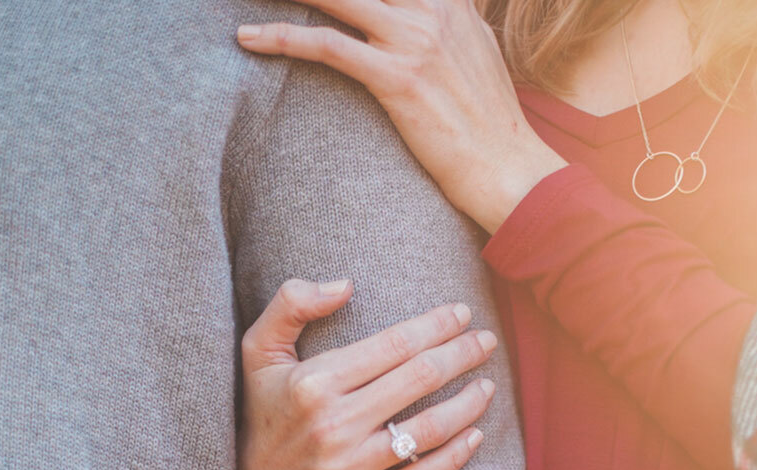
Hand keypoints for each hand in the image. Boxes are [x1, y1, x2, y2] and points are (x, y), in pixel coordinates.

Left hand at [236, 0, 567, 232]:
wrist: (507, 167)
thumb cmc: (489, 118)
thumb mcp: (477, 48)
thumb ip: (449, 17)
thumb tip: (437, 7)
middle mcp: (433, 9)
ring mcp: (416, 40)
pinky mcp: (398, 78)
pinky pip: (327, 46)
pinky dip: (282, 37)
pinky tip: (249, 38)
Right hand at [238, 278, 498, 469]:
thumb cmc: (260, 410)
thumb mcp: (258, 350)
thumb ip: (292, 304)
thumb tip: (346, 285)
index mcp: (315, 382)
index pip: (395, 345)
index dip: (436, 325)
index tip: (462, 314)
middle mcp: (334, 424)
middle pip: (420, 379)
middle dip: (462, 354)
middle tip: (486, 341)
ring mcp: (346, 469)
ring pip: (428, 430)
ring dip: (468, 404)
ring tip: (487, 386)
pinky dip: (454, 457)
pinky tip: (475, 436)